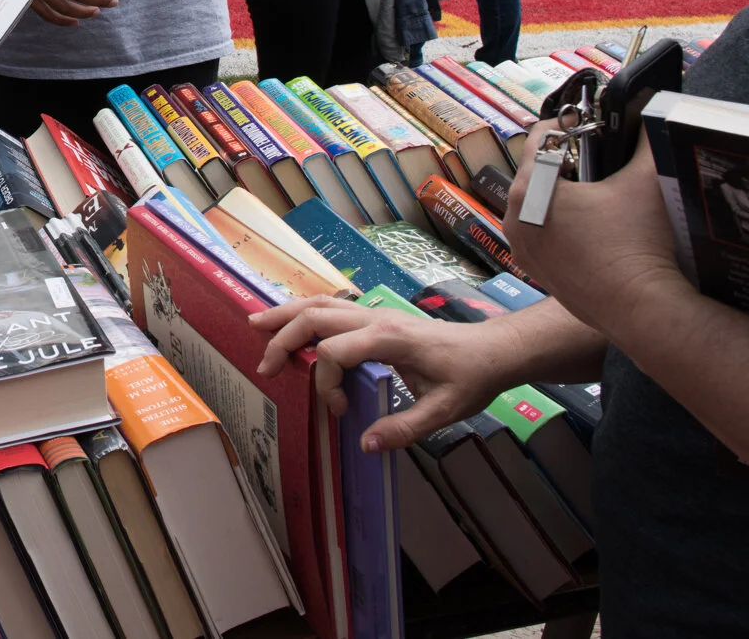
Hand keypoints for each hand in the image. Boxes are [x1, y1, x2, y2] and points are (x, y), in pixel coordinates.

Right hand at [251, 297, 520, 450]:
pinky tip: (289, 321)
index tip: (341, 412)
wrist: (493, 350)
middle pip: (315, 316)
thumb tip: (364, 444)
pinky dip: (303, 312)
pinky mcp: (374, 317)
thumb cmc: (471, 378)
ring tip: (255, 324)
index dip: (327, 383)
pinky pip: (330, 307)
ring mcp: (373, 313)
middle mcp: (374, 318)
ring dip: (286, 315)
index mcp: (389, 338)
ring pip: (319, 303)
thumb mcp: (444, 411)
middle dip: (284, 339)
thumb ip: (405, 428)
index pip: (335, 351)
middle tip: (264, 366)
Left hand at [503, 136, 691, 336]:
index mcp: (529, 190)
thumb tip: (656, 117)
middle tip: (602, 159)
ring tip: (602, 195)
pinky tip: (598, 229)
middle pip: (539, 173)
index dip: (570, 126)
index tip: (593, 127)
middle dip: (569, 162)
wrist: (642, 309)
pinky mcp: (539, 274)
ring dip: (566, 196)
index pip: (542, 138)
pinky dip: (566, 228)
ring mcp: (524, 250)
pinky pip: (547, 237)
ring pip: (541, 207)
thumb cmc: (638, 244)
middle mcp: (515, 218)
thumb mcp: (647, 179)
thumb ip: (649, 141)